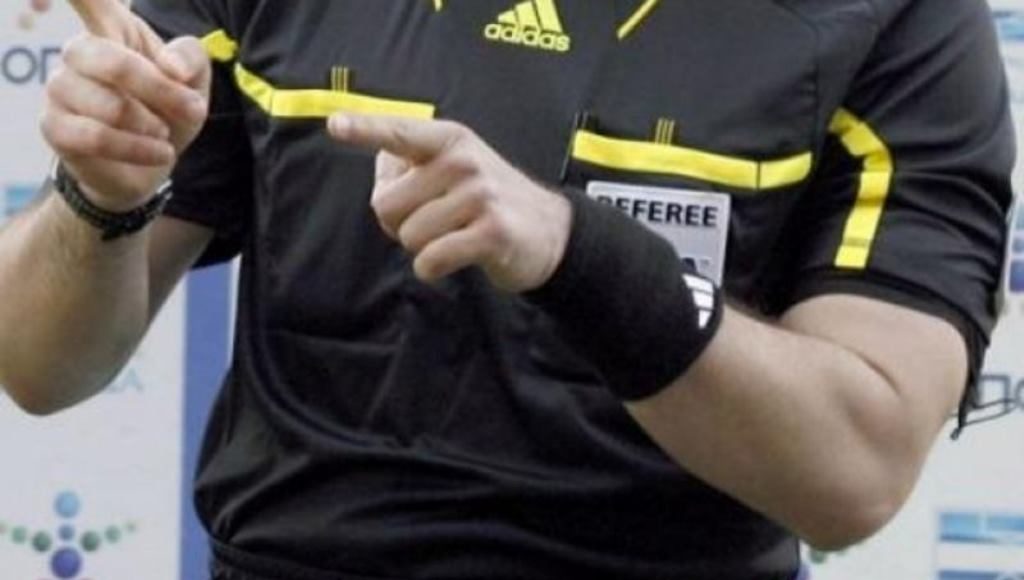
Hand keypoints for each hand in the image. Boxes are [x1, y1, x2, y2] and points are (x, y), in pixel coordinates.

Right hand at [40, 0, 210, 210]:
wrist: (153, 163)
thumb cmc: (168, 111)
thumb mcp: (195, 83)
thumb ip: (192, 59)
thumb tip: (170, 67)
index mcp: (112, 28)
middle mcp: (79, 52)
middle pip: (111, 60)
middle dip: (161, 91)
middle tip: (193, 109)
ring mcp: (60, 88)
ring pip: (109, 105)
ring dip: (151, 125)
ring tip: (164, 134)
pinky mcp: (54, 126)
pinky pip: (95, 136)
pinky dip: (136, 148)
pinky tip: (160, 152)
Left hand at [328, 114, 571, 292]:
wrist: (549, 231)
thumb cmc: (487, 199)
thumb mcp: (455, 167)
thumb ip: (410, 165)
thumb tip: (380, 173)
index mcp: (449, 139)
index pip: (400, 133)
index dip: (365, 130)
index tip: (335, 125)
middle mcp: (463, 161)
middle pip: (386, 206)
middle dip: (399, 224)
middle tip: (434, 221)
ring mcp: (479, 195)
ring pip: (409, 236)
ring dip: (422, 247)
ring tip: (454, 236)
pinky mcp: (491, 233)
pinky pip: (430, 260)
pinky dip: (434, 268)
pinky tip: (457, 257)